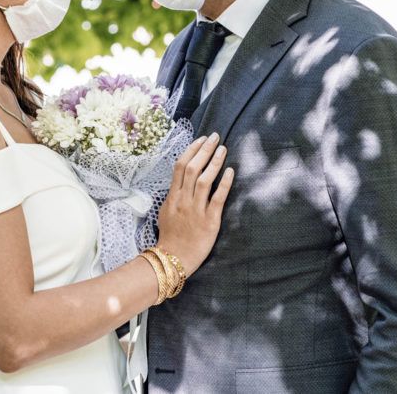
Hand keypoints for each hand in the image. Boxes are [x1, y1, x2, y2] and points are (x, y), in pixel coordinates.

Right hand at [155, 133, 233, 275]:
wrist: (174, 259)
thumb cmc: (171, 236)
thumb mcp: (165, 211)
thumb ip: (174, 195)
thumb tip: (181, 181)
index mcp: (173, 196)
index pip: (181, 166)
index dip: (191, 150)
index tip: (202, 139)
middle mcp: (183, 200)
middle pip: (193, 168)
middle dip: (205, 149)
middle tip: (215, 137)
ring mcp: (196, 210)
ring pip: (205, 180)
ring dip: (215, 162)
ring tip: (223, 149)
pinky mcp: (209, 221)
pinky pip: (218, 199)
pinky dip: (225, 183)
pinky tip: (231, 171)